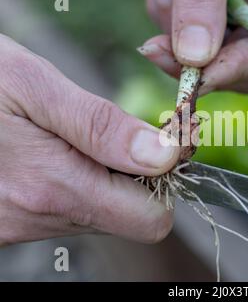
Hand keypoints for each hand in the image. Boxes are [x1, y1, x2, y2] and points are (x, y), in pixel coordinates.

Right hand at [0, 35, 179, 245]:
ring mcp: (22, 226)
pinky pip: (69, 209)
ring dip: (108, 177)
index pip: (151, 218)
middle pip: (129, 216)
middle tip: (128, 134)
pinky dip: (78, 182)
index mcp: (54, 186)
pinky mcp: (10, 222)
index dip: (167, 181)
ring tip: (82, 137)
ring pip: (101, 212)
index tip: (164, 142)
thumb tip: (163, 156)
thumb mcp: (35, 87)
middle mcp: (40, 217)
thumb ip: (101, 127)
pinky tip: (58, 152)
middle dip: (141, 177)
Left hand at [142, 0, 247, 93]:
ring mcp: (236, 11)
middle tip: (155, 47)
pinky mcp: (208, 10)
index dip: (238, 70)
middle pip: (241, 65)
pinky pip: (183, 32)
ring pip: (206, 52)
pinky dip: (166, 12)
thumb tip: (194, 59)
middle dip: (197, 58)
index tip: (197, 78)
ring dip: (173, 26)